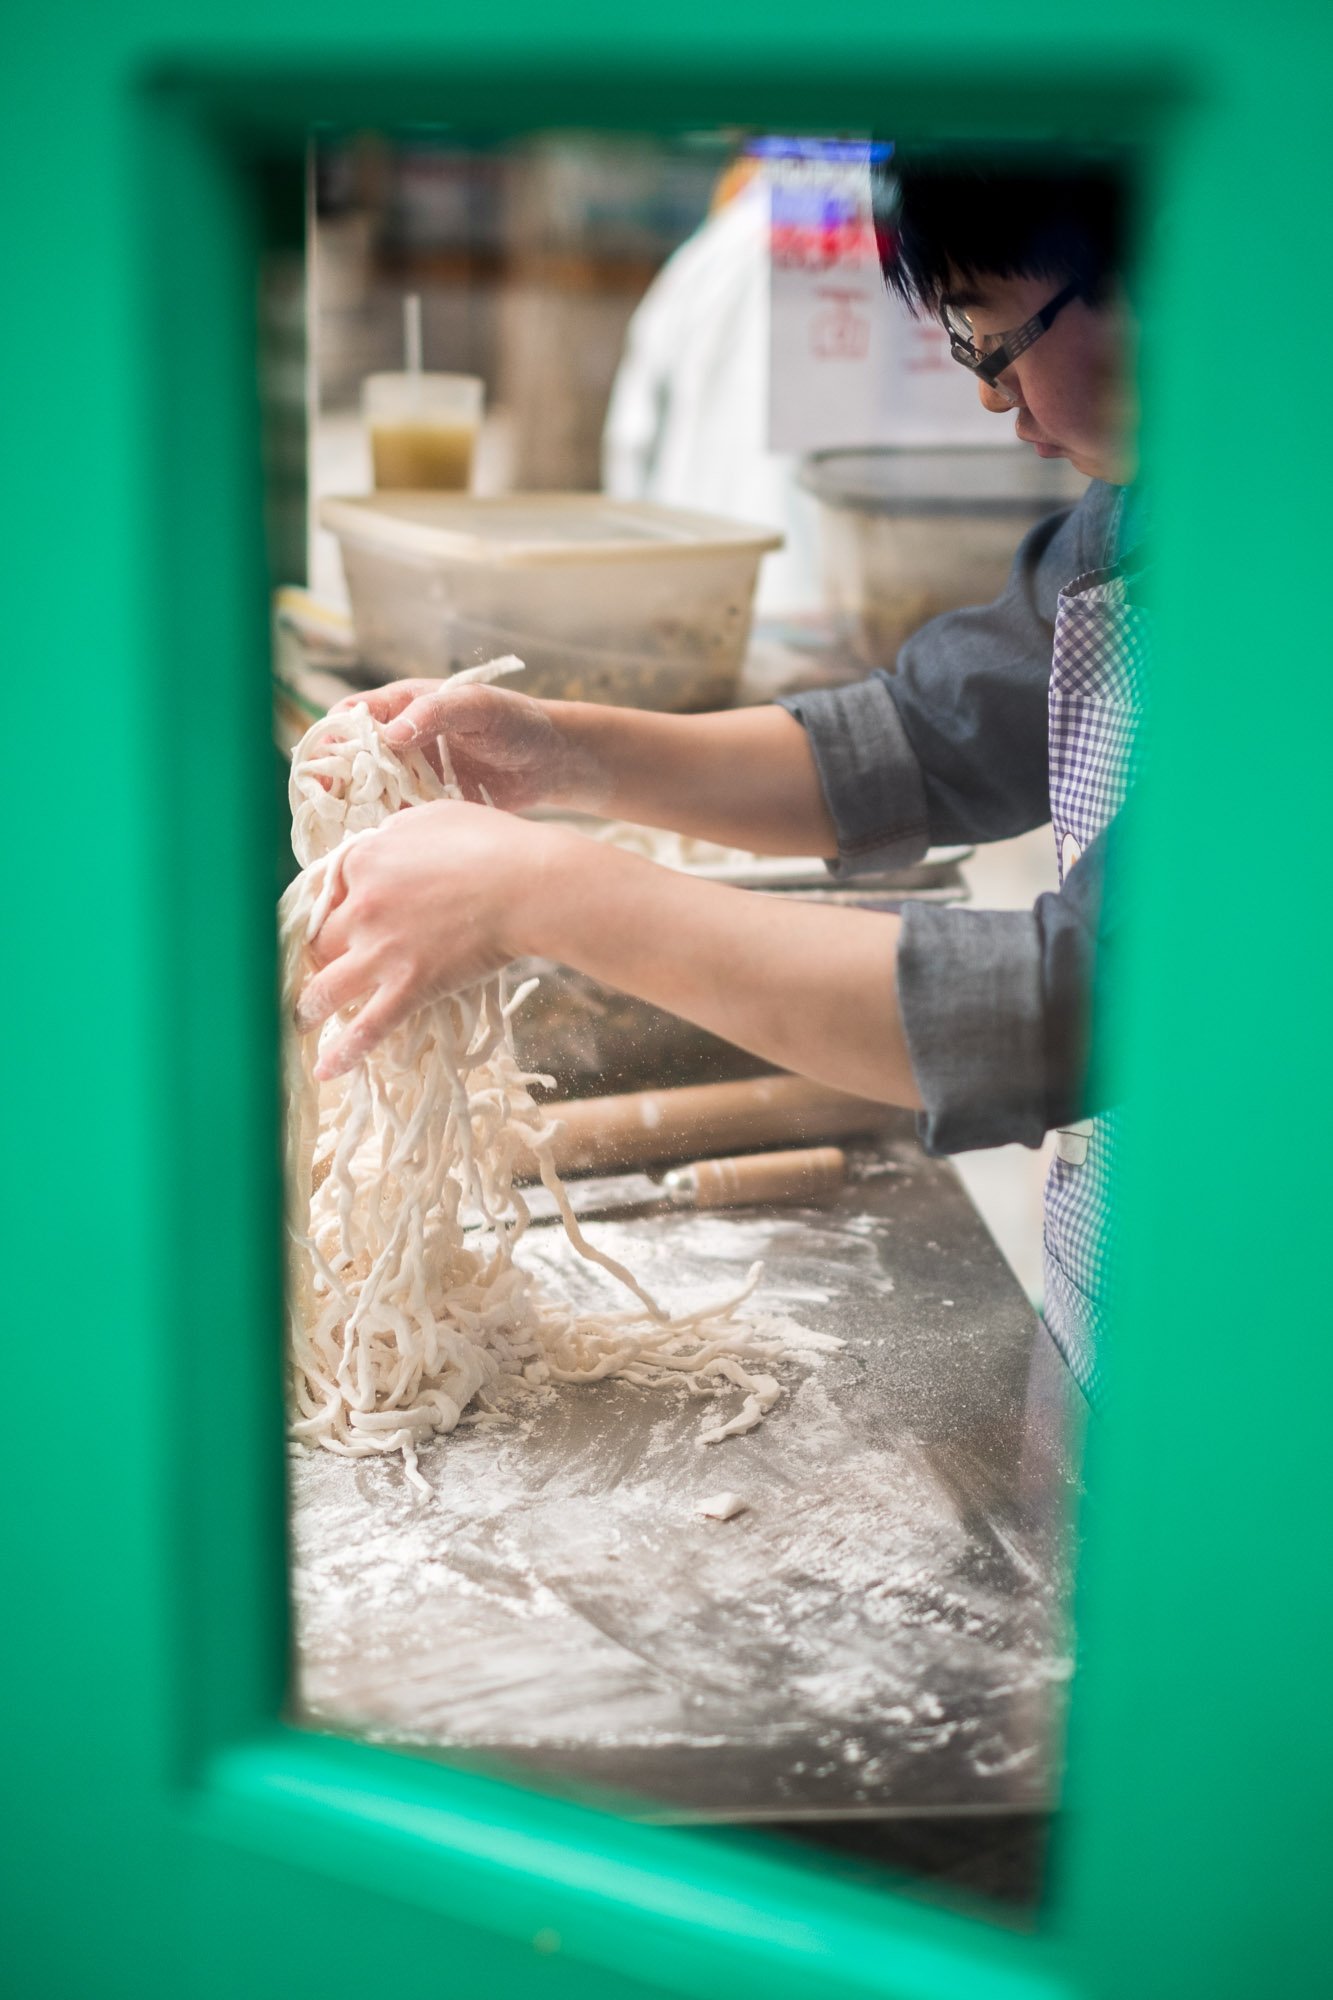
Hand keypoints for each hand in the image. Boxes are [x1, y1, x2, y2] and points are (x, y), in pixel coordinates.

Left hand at [293, 800, 549, 1077]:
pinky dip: (344, 1053)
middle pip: (321, 941)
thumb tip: (384, 845)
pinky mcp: (410, 986)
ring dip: (308, 1008)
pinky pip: (368, 1028)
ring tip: (298, 1021)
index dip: (332, 909)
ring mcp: (382, 951)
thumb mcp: (433, 818)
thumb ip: (396, 833)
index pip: (327, 892)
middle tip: (322, 968)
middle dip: (319, 956)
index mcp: (363, 861)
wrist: (529, 885)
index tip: (336, 922)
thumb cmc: (492, 843)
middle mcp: (361, 908)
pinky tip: (326, 1070)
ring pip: (326, 988)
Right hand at [329, 678, 606, 813]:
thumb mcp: (480, 707)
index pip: (351, 716)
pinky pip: (392, 818)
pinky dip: (379, 831)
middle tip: (322, 807)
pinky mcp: (424, 805)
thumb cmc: (518, 722)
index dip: (330, 737)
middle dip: (332, 781)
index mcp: (404, 706)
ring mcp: (409, 775)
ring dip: (350, 811)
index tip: (321, 762)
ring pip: (364, 792)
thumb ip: (437, 712)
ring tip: (337, 834)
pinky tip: (370, 848)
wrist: (552, 762)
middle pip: (349, 759)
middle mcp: (399, 741)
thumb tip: (392, 733)